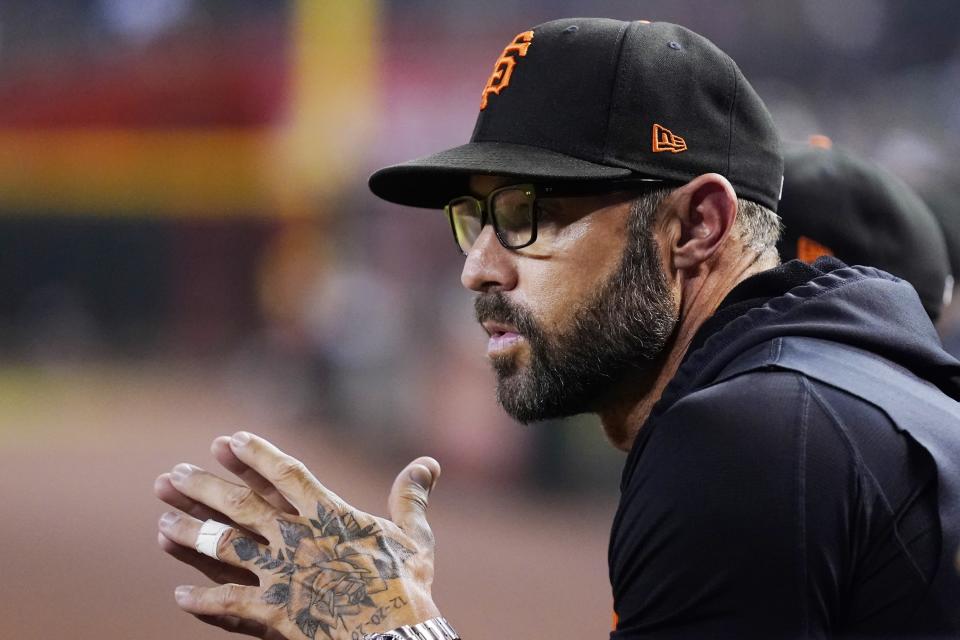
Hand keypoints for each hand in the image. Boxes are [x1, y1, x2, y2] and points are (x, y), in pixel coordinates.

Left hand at [155, 432, 441, 638]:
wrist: (395, 636)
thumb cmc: (407, 586)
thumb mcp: (413, 537)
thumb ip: (411, 497)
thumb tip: (428, 463)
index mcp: (329, 515)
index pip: (285, 475)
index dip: (254, 456)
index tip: (225, 440)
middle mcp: (298, 538)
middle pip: (241, 506)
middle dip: (204, 488)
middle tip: (172, 475)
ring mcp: (282, 575)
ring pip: (225, 548)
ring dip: (191, 536)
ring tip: (162, 524)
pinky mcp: (274, 613)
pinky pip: (228, 605)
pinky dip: (201, 600)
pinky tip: (179, 595)